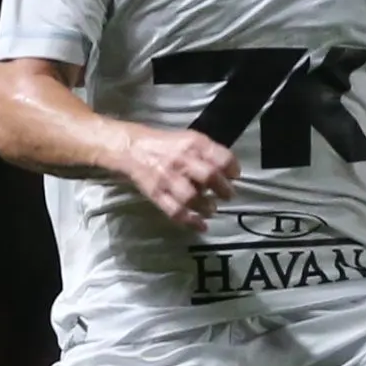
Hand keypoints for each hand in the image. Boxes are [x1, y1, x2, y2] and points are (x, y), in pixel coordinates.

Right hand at [119, 124, 239, 227]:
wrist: (130, 148)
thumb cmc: (164, 145)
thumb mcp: (189, 139)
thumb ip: (208, 153)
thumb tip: (228, 172)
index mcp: (193, 144)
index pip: (221, 156)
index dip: (232, 168)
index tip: (235, 176)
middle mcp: (182, 160)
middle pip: (209, 176)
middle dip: (223, 189)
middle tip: (228, 196)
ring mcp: (168, 178)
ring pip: (192, 197)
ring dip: (207, 206)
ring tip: (212, 209)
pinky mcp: (157, 193)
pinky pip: (175, 211)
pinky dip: (190, 221)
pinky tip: (201, 226)